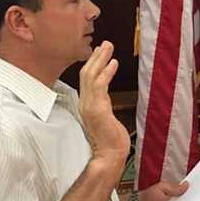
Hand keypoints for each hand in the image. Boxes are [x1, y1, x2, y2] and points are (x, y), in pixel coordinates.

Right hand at [78, 41, 129, 175]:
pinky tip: (114, 63)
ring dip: (100, 59)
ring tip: (108, 46)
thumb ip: (104, 108)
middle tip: (105, 44)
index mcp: (86, 105)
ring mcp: (90, 106)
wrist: (108, 157)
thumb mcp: (106, 120)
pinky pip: (100, 85)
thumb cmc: (110, 142)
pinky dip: (107, 72)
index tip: (99, 53)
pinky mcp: (97, 109)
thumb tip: (106, 101)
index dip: (92, 65)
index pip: (86, 80)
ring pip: (91, 76)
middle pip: (86, 74)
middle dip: (96, 57)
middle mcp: (85, 104)